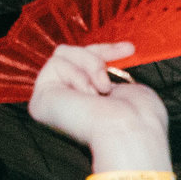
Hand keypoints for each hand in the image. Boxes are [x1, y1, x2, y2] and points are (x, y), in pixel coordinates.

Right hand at [27, 42, 171, 171]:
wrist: (130, 130)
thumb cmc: (139, 117)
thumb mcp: (130, 88)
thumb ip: (108, 77)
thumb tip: (98, 70)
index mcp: (90, 105)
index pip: (87, 65)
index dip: (107, 51)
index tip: (129, 49)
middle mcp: (68, 105)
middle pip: (72, 54)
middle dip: (96, 57)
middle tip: (111, 78)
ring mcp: (53, 103)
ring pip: (62, 54)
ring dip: (89, 64)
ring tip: (103, 88)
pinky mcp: (41, 101)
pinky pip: (55, 64)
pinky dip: (77, 74)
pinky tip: (88, 95)